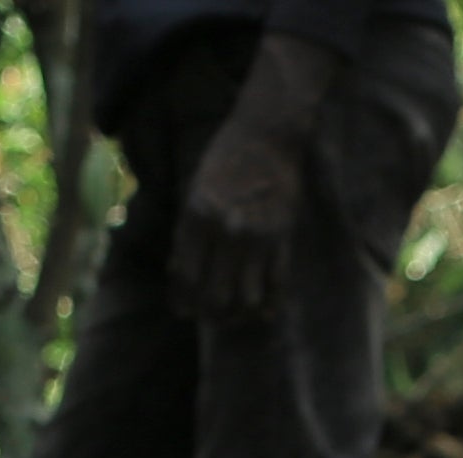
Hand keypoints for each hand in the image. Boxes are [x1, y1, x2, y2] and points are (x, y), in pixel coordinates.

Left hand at [175, 36, 337, 319]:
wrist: (267, 135)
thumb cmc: (225, 159)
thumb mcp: (195, 191)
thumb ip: (187, 233)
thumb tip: (179, 274)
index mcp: (198, 216)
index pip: (186, 276)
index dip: (182, 301)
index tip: (182, 310)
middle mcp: (226, 230)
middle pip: (214, 295)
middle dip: (208, 314)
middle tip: (207, 318)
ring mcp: (258, 236)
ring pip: (247, 298)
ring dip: (238, 315)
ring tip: (232, 317)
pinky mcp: (283, 237)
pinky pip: (277, 285)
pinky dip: (270, 305)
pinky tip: (263, 312)